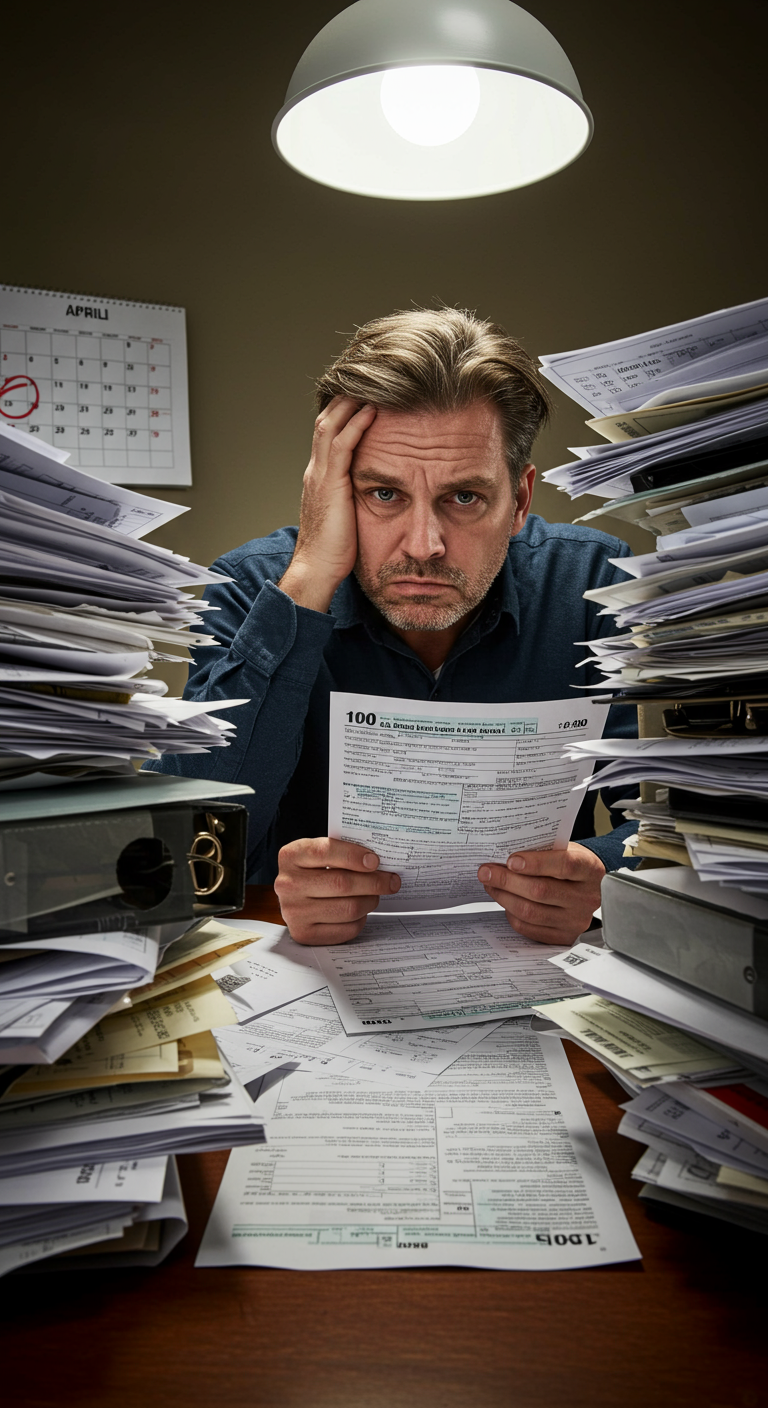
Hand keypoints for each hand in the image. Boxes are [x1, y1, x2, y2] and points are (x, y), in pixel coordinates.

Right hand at [274, 837, 400, 944]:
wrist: (293, 897)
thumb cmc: (314, 871)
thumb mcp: (319, 854)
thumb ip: (342, 853)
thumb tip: (378, 863)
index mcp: (291, 856)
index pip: (325, 851)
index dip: (354, 856)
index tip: (375, 861)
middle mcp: (288, 884)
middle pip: (341, 883)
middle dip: (374, 882)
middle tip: (391, 881)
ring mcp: (293, 912)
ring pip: (348, 908)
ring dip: (370, 901)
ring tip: (375, 895)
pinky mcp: (304, 934)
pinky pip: (345, 929)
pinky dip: (360, 920)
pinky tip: (360, 911)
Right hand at [278, 396, 376, 613]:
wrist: (317, 570)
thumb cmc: (336, 551)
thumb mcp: (348, 515)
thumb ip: (356, 496)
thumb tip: (378, 489)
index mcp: (320, 477)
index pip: (329, 433)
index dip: (344, 411)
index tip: (365, 394)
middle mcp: (316, 470)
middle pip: (327, 420)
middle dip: (345, 397)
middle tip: (368, 377)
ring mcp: (320, 475)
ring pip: (331, 425)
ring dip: (350, 402)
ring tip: (371, 382)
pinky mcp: (329, 484)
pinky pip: (341, 445)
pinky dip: (356, 424)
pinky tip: (371, 410)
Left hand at [477, 843, 604, 945]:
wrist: (590, 887)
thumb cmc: (571, 864)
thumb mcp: (564, 849)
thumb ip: (541, 851)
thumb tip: (503, 855)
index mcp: (590, 869)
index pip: (565, 865)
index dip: (536, 863)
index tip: (511, 860)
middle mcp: (586, 898)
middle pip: (541, 891)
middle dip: (507, 880)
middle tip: (486, 872)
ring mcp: (576, 920)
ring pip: (531, 912)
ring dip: (504, 897)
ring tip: (490, 884)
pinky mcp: (563, 936)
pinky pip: (529, 928)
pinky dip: (511, 914)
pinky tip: (505, 900)